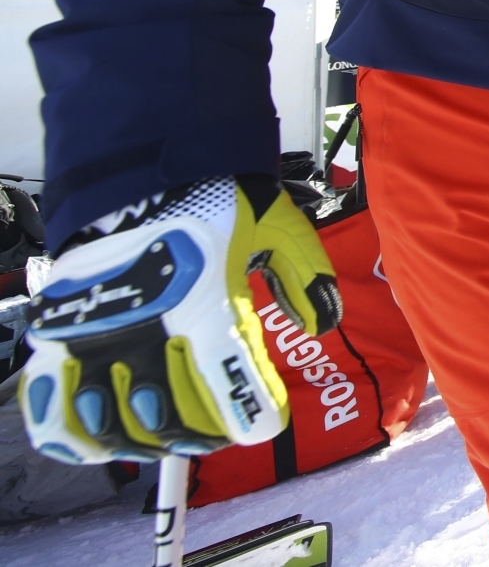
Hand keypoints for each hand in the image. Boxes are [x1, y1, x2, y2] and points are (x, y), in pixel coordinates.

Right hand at [22, 176, 340, 463]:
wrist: (137, 165)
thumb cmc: (209, 193)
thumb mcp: (275, 223)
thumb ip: (305, 273)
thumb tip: (322, 321)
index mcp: (204, 297)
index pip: (230, 379)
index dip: (253, 414)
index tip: (267, 423)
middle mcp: (146, 323)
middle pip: (173, 416)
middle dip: (205, 433)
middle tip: (221, 428)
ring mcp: (95, 332)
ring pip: (112, 423)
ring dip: (147, 441)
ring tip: (169, 434)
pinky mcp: (58, 332)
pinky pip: (49, 404)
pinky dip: (71, 435)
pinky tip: (100, 441)